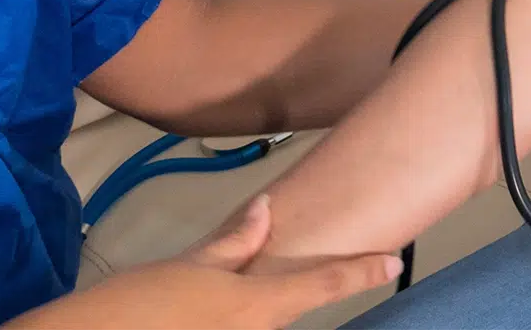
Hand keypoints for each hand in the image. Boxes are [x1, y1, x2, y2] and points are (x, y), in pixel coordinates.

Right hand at [4, 195, 398, 328]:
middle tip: (250, 275)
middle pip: (290, 311)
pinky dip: (234, 318)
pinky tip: (203, 312)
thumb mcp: (185, 266)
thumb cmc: (136, 305)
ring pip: (265, 325)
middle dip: (284, 293)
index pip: (323, 286)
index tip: (394, 262)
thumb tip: (265, 212)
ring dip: (255, 308)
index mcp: (256, 305)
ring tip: (207, 298)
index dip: (362, 273)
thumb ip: (232, 244)